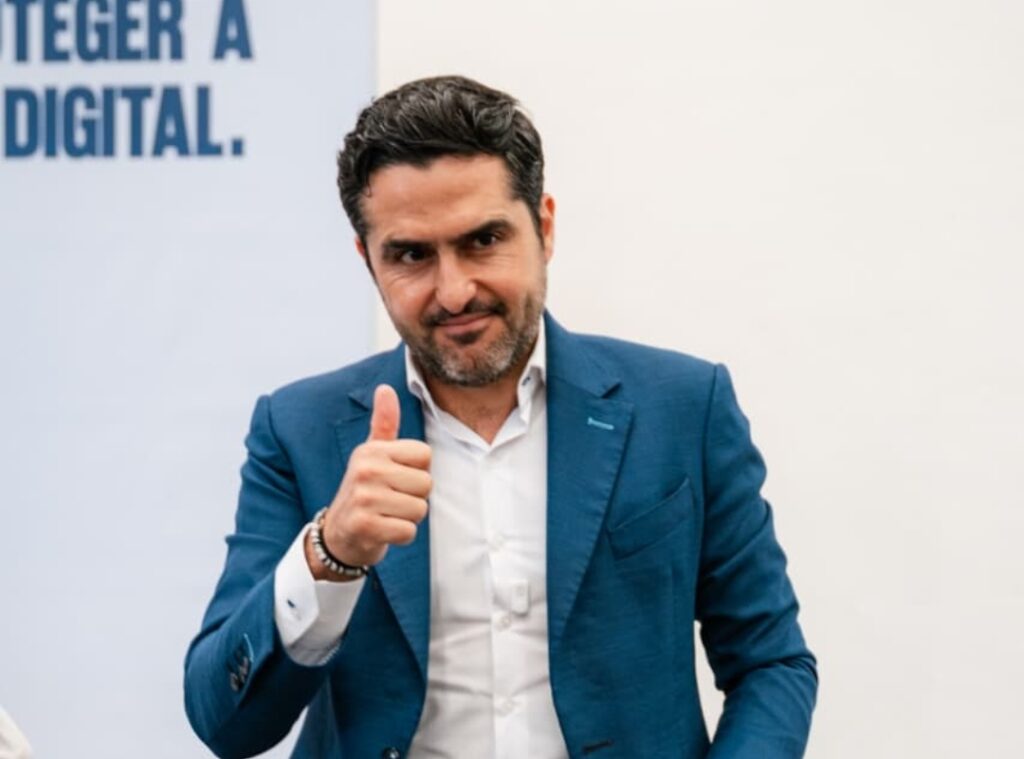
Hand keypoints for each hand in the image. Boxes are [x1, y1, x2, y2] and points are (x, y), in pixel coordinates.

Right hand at [307, 384, 431, 578]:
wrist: (338, 534)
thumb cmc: (364, 491)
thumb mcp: (371, 454)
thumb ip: (384, 423)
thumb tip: (385, 388)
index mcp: (371, 450)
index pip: (425, 455)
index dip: (417, 471)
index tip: (396, 478)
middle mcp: (365, 470)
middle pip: (426, 484)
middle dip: (414, 498)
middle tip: (390, 501)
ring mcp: (363, 498)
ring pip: (420, 509)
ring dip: (408, 518)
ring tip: (386, 515)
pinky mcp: (365, 526)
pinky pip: (408, 531)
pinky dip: (400, 536)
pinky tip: (382, 530)